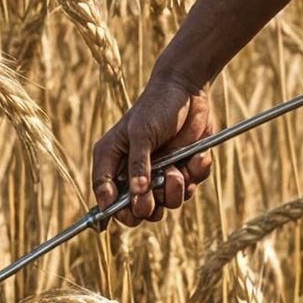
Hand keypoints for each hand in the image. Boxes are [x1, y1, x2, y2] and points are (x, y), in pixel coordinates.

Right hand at [92, 71, 215, 226]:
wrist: (188, 91)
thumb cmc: (156, 106)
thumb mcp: (141, 133)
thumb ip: (137, 165)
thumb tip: (137, 195)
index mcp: (113, 163)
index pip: (107, 200)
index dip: (115, 212)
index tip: (128, 210)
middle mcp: (133, 173)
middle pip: (137, 211)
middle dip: (148, 207)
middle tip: (154, 194)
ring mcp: (158, 174)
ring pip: (165, 204)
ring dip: (174, 191)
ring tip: (177, 169)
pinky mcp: (182, 171)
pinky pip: (189, 189)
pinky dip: (194, 174)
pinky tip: (196, 156)